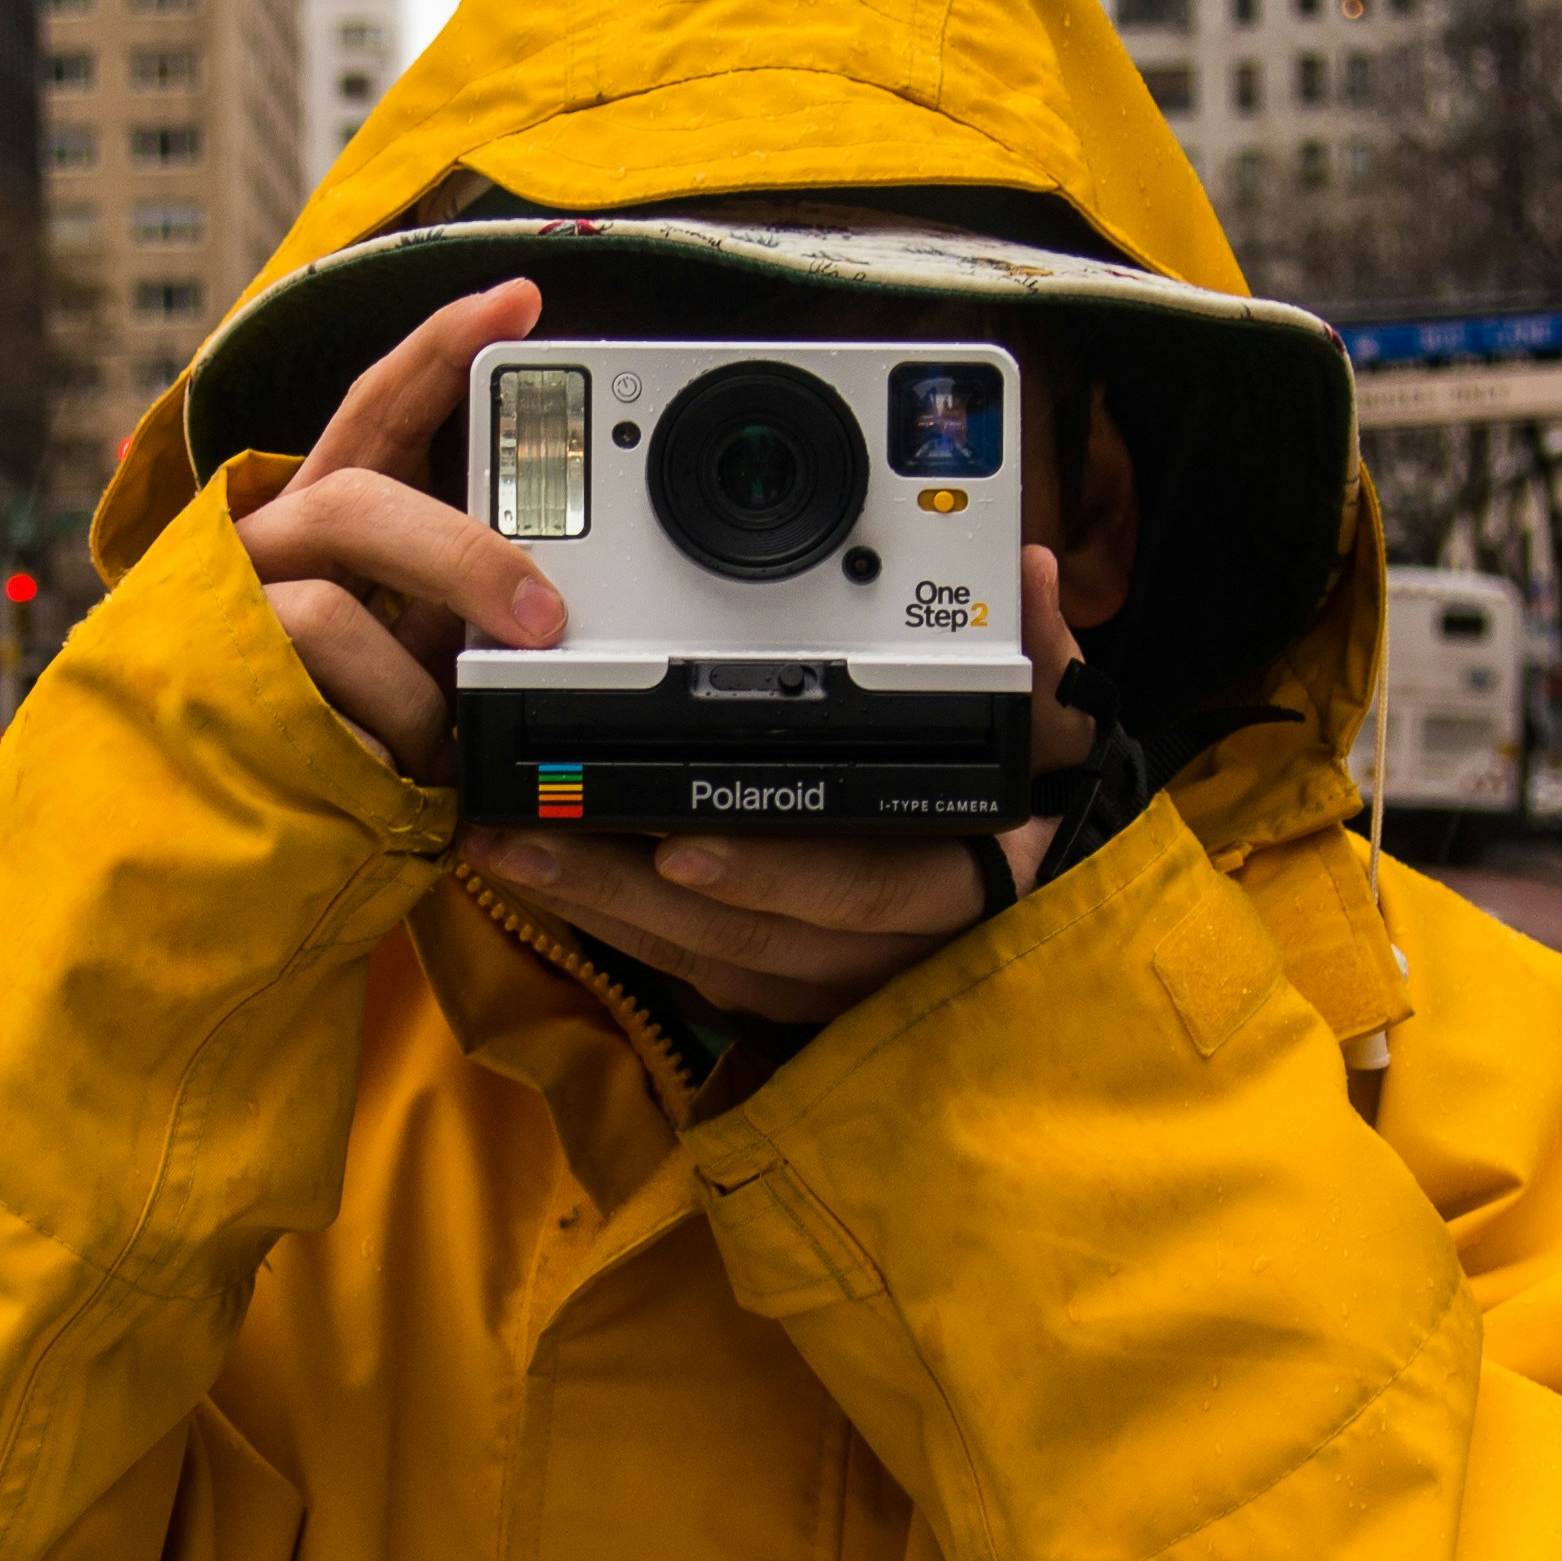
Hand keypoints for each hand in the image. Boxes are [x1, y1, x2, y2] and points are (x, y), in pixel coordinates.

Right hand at [236, 280, 562, 778]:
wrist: (192, 819)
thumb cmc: (324, 726)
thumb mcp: (404, 653)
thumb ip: (450, 611)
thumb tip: (551, 608)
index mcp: (320, 520)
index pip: (375, 410)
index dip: (442, 349)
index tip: (519, 303)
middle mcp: (263, 548)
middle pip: (359, 502)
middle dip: (464, 559)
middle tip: (545, 620)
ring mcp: (229, 617)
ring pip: (331, 620)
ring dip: (414, 702)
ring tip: (432, 751)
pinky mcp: (209, 695)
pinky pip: (318, 718)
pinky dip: (371, 758)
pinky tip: (373, 781)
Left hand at [457, 546, 1101, 1024]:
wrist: (1036, 896)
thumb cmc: (1035, 807)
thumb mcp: (1056, 729)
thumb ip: (1047, 652)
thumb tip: (1035, 572)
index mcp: (957, 881)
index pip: (862, 890)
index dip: (771, 875)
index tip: (678, 848)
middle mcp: (889, 950)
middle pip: (747, 941)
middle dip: (626, 897)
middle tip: (527, 842)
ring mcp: (834, 981)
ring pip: (703, 962)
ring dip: (597, 913)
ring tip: (505, 851)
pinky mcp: (787, 988)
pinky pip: (689, 973)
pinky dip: (615, 932)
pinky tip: (544, 884)